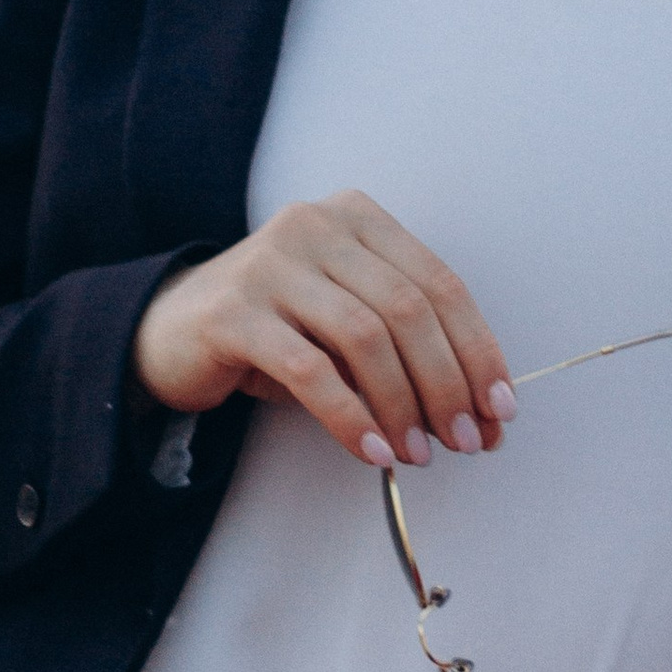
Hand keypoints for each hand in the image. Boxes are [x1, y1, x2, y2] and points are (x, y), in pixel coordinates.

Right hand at [132, 192, 514, 469]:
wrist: (172, 331)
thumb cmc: (278, 330)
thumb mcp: (347, 324)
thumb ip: (405, 349)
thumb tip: (477, 414)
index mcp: (358, 218)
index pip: (440, 284)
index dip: (477, 350)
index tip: (499, 409)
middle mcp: (317, 225)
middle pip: (409, 309)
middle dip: (447, 384)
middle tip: (466, 441)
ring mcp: (271, 262)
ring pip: (365, 337)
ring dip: (403, 405)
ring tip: (419, 454)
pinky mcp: (233, 310)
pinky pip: (309, 370)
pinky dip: (350, 417)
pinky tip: (372, 451)